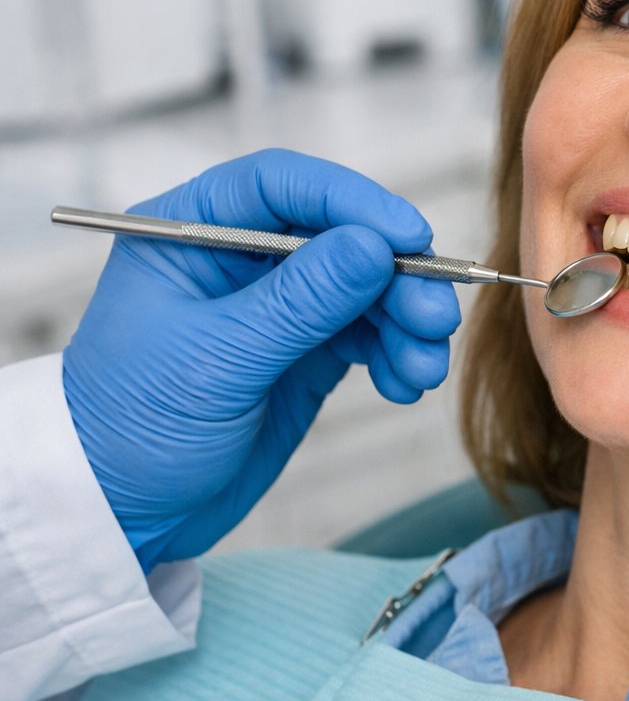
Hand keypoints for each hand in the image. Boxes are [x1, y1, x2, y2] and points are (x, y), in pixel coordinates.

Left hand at [62, 149, 460, 571]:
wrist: (120, 515)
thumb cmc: (133, 428)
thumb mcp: (217, 360)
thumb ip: (300, 301)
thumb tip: (376, 246)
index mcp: (192, 231)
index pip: (283, 185)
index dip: (353, 201)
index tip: (410, 237)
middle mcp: (240, 256)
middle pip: (342, 235)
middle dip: (397, 276)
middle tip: (435, 319)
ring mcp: (278, 305)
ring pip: (368, 286)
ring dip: (407, 321)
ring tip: (423, 369)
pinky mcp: (306, 352)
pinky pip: (369, 334)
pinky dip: (397, 354)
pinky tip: (404, 386)